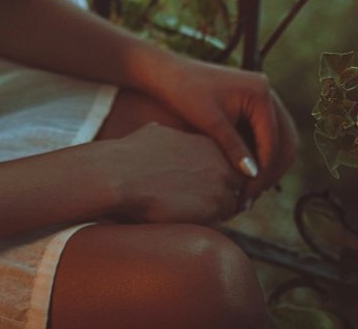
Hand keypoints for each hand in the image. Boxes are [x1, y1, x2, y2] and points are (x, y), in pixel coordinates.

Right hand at [109, 122, 248, 224]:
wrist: (120, 175)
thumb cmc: (131, 154)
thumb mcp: (155, 132)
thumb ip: (169, 135)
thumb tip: (159, 133)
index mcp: (208, 141)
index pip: (228, 162)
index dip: (217, 175)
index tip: (203, 184)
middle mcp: (220, 161)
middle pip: (237, 183)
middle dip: (225, 193)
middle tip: (202, 203)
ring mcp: (219, 185)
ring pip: (231, 205)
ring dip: (217, 212)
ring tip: (192, 214)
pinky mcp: (214, 210)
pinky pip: (220, 223)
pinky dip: (207, 225)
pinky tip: (186, 221)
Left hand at [140, 51, 297, 196]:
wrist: (167, 74)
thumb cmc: (185, 94)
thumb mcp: (210, 123)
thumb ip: (234, 148)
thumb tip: (254, 175)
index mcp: (260, 92)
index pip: (272, 143)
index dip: (263, 174)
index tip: (247, 196)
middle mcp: (267, 92)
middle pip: (285, 142)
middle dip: (271, 172)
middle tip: (251, 197)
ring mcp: (262, 97)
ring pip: (280, 140)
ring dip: (269, 166)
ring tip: (249, 191)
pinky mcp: (254, 103)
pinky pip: (267, 134)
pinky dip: (261, 154)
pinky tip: (246, 174)